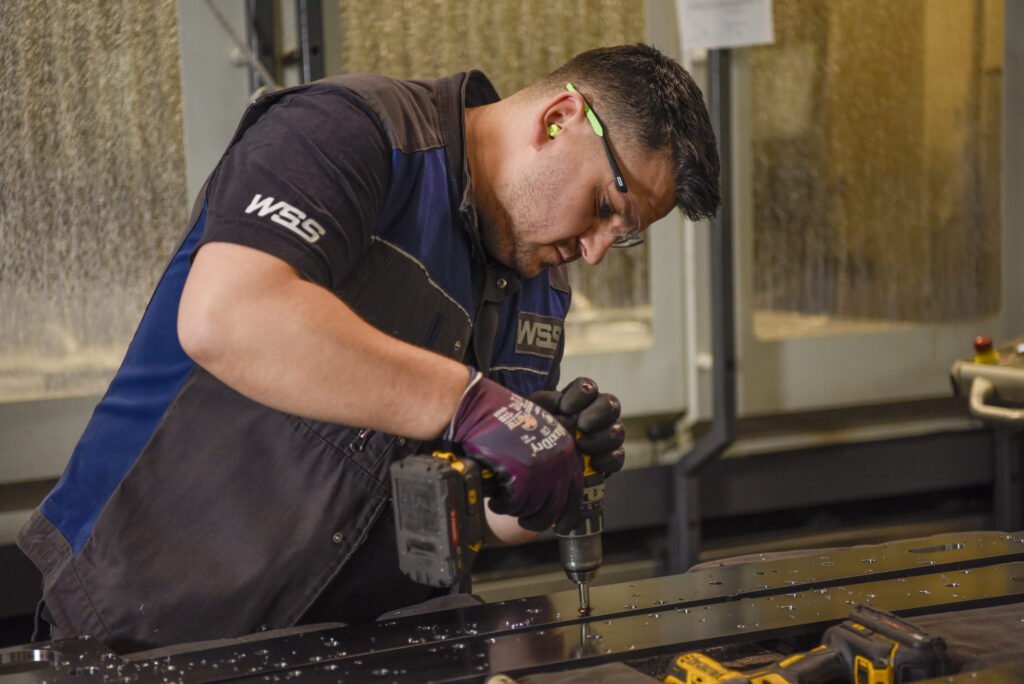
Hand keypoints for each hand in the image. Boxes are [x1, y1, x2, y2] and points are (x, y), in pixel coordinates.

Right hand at [447, 371, 582, 531]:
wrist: (484, 409)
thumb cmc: (506, 420)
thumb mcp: (539, 434)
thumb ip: (549, 459)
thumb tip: (549, 492)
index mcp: (567, 453)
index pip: (576, 496)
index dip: (567, 516)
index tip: (559, 524)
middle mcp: (559, 464)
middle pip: (554, 511)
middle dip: (537, 521)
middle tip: (525, 521)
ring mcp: (542, 473)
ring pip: (533, 511)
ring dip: (517, 512)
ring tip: (504, 504)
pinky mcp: (522, 479)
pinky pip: (513, 507)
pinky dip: (502, 507)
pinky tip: (494, 501)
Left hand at [530, 377, 624, 476]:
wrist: (538, 462)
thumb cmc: (536, 431)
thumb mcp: (534, 412)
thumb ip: (545, 401)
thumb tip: (560, 401)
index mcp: (579, 399)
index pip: (588, 387)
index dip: (580, 395)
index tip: (565, 407)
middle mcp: (598, 413)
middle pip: (611, 404)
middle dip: (598, 413)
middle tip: (582, 425)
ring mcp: (606, 435)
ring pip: (618, 430)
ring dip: (601, 438)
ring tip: (582, 446)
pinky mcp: (609, 458)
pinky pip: (618, 456)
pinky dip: (607, 459)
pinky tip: (592, 463)